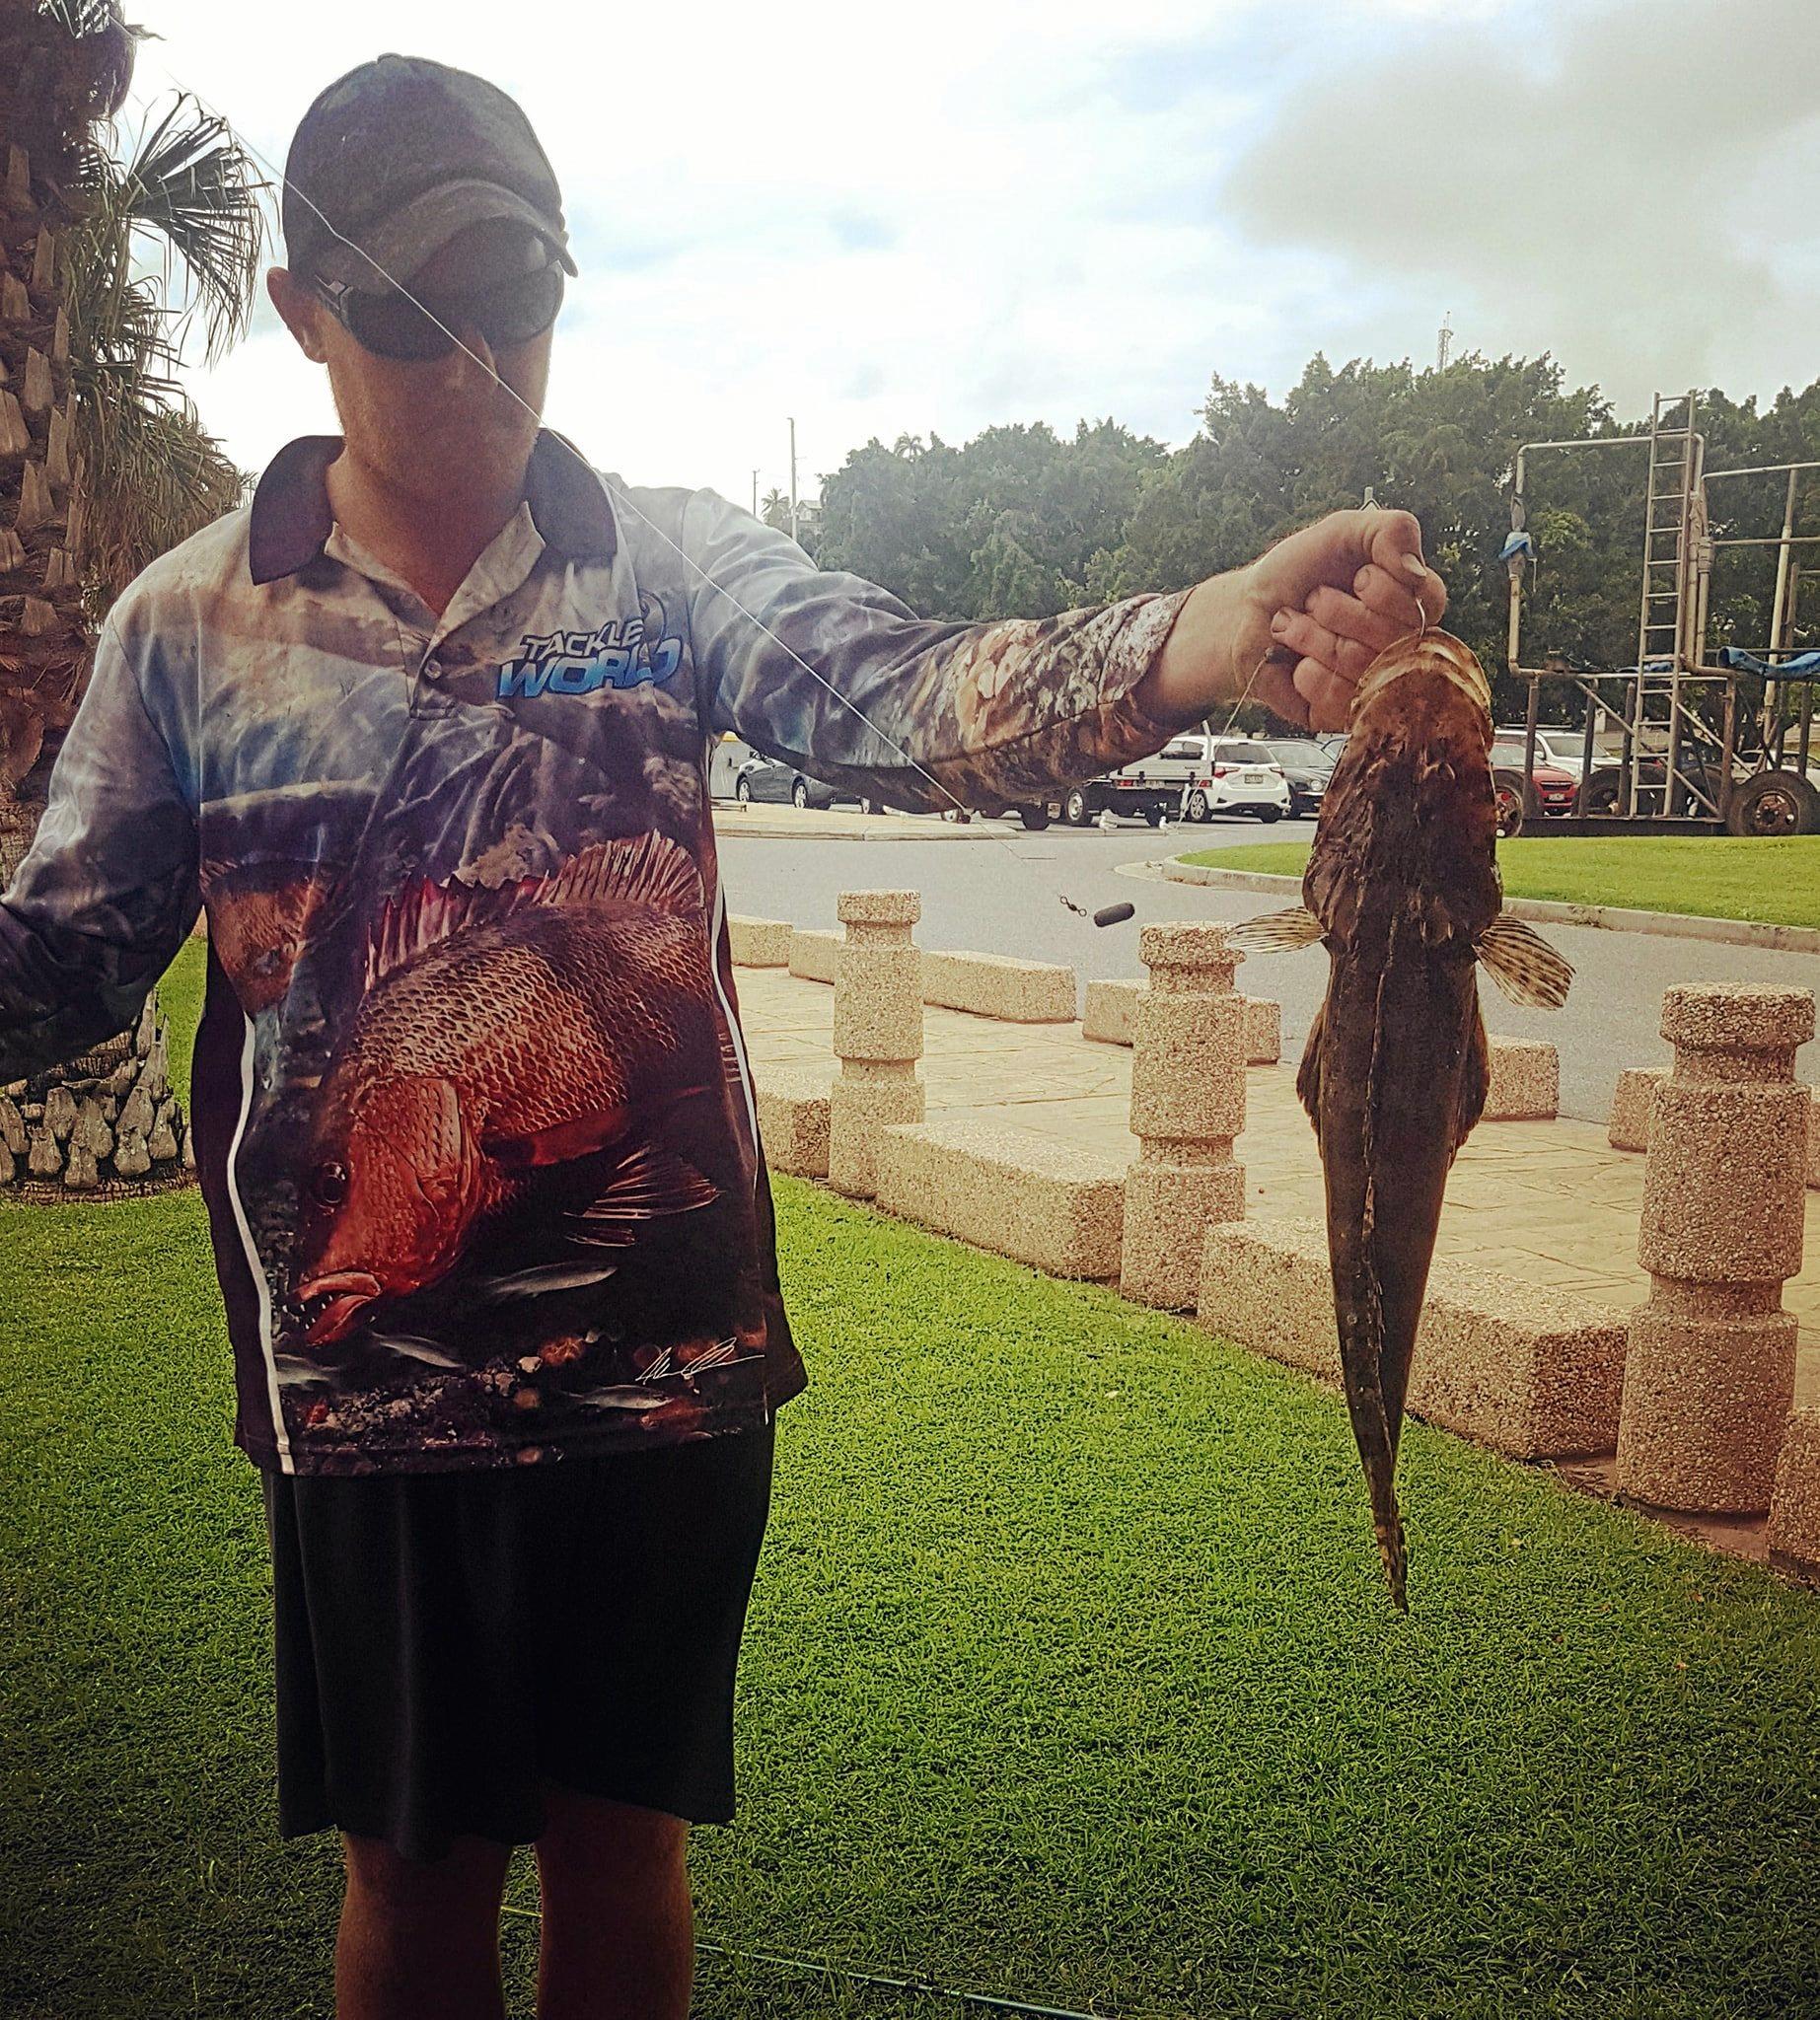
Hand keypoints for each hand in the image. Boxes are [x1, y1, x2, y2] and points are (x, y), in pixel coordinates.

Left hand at [1233, 508, 1447, 731]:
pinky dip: (1304, 671)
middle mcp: (1401, 647)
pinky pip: (1335, 698)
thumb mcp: (1345, 532)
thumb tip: (1415, 572)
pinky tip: (1295, 661)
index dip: (1384, 590)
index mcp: (1413, 604)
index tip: (1356, 577)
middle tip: (1314, 600)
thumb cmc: (1299, 571)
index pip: (1428, 603)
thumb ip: (1391, 531)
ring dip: (1312, 636)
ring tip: (1296, 625)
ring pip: (1360, 667)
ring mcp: (1374, 685)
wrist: (1245, 609)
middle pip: (1393, 639)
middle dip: (1338, 610)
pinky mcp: (1342, 714)